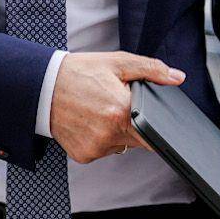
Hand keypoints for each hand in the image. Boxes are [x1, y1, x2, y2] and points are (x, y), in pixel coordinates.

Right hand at [47, 52, 184, 163]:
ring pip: (121, 145)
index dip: (156, 124)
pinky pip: (102, 150)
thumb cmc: (79, 72)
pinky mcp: (83, 155)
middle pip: (138, 139)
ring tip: (100, 111)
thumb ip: (151, 69)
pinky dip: (101, 139)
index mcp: (121, 110)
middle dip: (134, 123)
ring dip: (118, 132)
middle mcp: (109, 133)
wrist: (42, 86)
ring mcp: (95, 147)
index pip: (154, 130)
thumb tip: (177, 77)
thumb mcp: (118, 62)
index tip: (151, 117)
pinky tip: (90, 122)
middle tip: (115, 104)